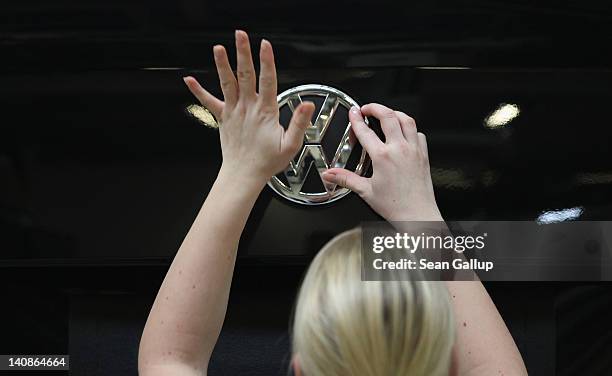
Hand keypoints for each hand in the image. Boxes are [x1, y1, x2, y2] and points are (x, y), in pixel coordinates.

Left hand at [183, 30, 314, 186]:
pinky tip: (189, 80)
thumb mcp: (291, 145)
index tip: (265, 45)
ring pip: (227, 83)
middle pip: (245, 75)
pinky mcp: (223, 118)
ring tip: (218, 48)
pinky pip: (208, 102)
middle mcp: (247, 108)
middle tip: (241, 36)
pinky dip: (198, 91)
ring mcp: (233, 112)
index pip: (268, 81)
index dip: (267, 61)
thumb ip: (299, 123)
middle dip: (243, 54)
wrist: (243, 175)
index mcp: (265, 112)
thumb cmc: (266, 162)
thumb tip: (307, 105)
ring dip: (222, 64)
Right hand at [322, 104, 441, 221]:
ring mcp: (414, 150)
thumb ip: (345, 179)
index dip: (356, 119)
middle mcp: (400, 149)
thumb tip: (329, 174)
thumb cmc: (395, 206)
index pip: (366, 131)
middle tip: (367, 108)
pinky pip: (418, 133)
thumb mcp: (365, 191)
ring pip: (407, 120)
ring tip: (386, 114)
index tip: (353, 112)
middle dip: (375, 107)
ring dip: (395, 113)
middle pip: (388, 116)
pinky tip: (404, 132)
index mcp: (383, 157)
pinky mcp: (423, 155)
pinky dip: (410, 128)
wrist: (418, 215)